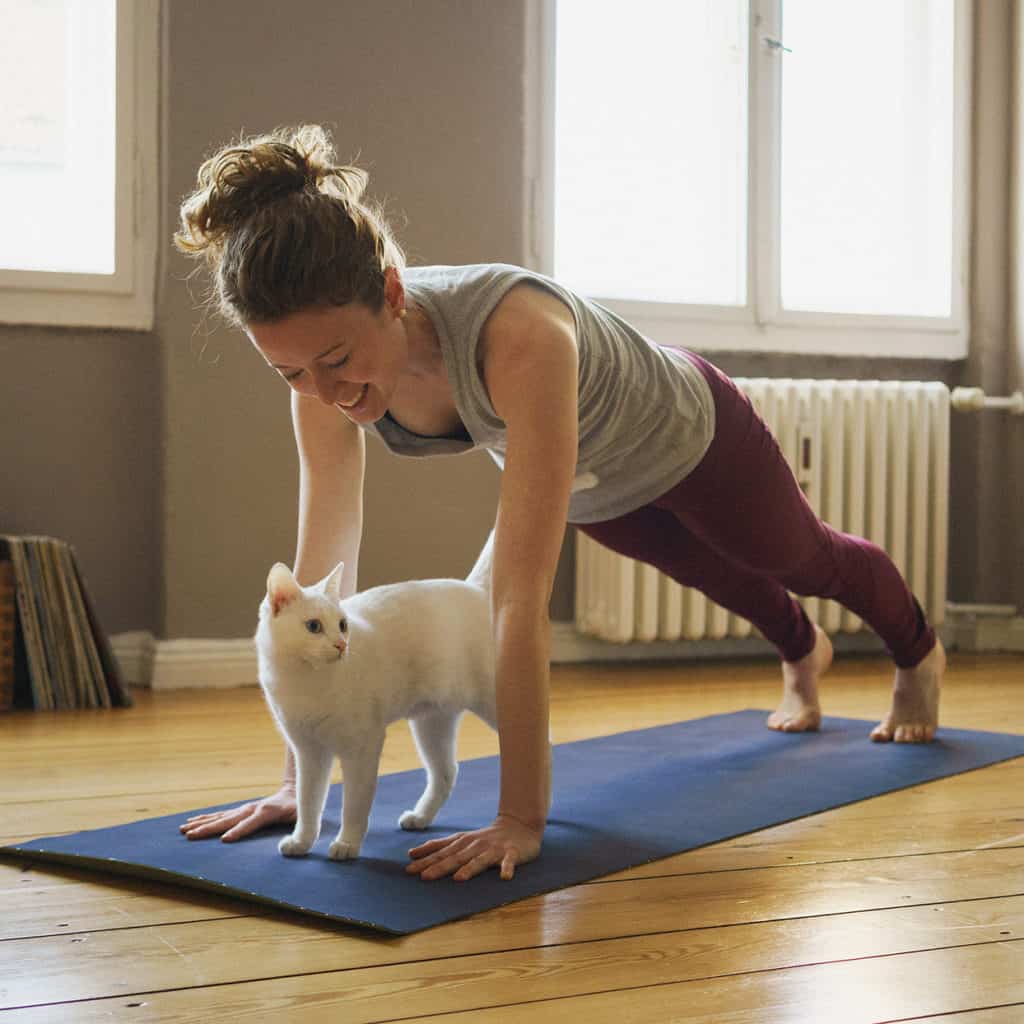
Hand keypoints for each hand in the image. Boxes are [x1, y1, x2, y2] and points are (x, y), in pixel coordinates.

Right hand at [179, 785, 296, 841]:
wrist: (293, 791)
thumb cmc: (299, 809)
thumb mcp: (304, 819)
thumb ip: (300, 832)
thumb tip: (291, 846)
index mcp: (267, 812)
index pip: (251, 823)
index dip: (239, 831)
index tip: (224, 840)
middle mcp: (253, 809)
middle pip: (228, 819)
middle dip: (209, 828)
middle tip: (191, 836)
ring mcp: (245, 809)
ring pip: (220, 816)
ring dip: (202, 823)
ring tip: (184, 829)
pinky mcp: (240, 811)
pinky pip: (220, 815)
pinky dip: (205, 818)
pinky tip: (192, 822)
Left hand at [405, 814, 542, 881]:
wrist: (518, 825)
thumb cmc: (485, 837)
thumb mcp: (461, 839)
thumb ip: (440, 847)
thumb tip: (412, 853)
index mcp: (463, 842)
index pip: (441, 851)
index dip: (426, 859)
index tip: (409, 868)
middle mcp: (475, 845)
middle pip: (456, 857)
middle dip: (440, 867)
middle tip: (424, 877)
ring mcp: (494, 849)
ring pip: (480, 860)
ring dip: (470, 868)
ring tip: (459, 878)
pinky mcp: (512, 853)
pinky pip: (509, 862)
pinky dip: (507, 868)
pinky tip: (505, 877)